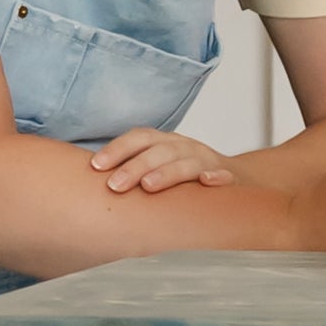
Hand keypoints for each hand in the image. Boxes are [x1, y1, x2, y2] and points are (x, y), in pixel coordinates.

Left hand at [82, 127, 239, 197]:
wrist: (236, 180)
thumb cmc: (185, 176)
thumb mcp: (160, 168)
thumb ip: (132, 173)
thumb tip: (90, 186)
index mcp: (164, 143)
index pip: (139, 138)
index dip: (117, 149)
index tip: (95, 166)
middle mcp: (184, 147)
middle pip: (158, 151)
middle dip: (135, 167)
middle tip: (114, 186)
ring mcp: (206, 160)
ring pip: (186, 162)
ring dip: (167, 172)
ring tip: (149, 186)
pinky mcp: (228, 177)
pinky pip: (223, 175)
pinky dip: (216, 177)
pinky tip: (207, 182)